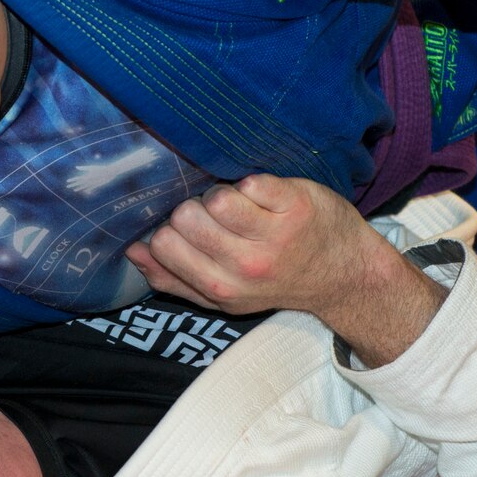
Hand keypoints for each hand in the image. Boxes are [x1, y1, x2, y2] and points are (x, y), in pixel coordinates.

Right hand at [126, 174, 390, 319]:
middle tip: (220, 218)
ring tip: (242, 206)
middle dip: (195, 209)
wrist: (343, 274)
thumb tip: (133, 251)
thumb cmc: (277, 280)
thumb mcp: (225, 294)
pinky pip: (251, 182)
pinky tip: (265, 197)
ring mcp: (274, 237)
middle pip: (186, 217)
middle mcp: (246, 267)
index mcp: (221, 289)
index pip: (165, 244)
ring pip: (216, 199)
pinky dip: (253, 183)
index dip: (173, 229)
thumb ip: (174, 278)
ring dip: (223, 193)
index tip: (194, 230)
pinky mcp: (296, 206)